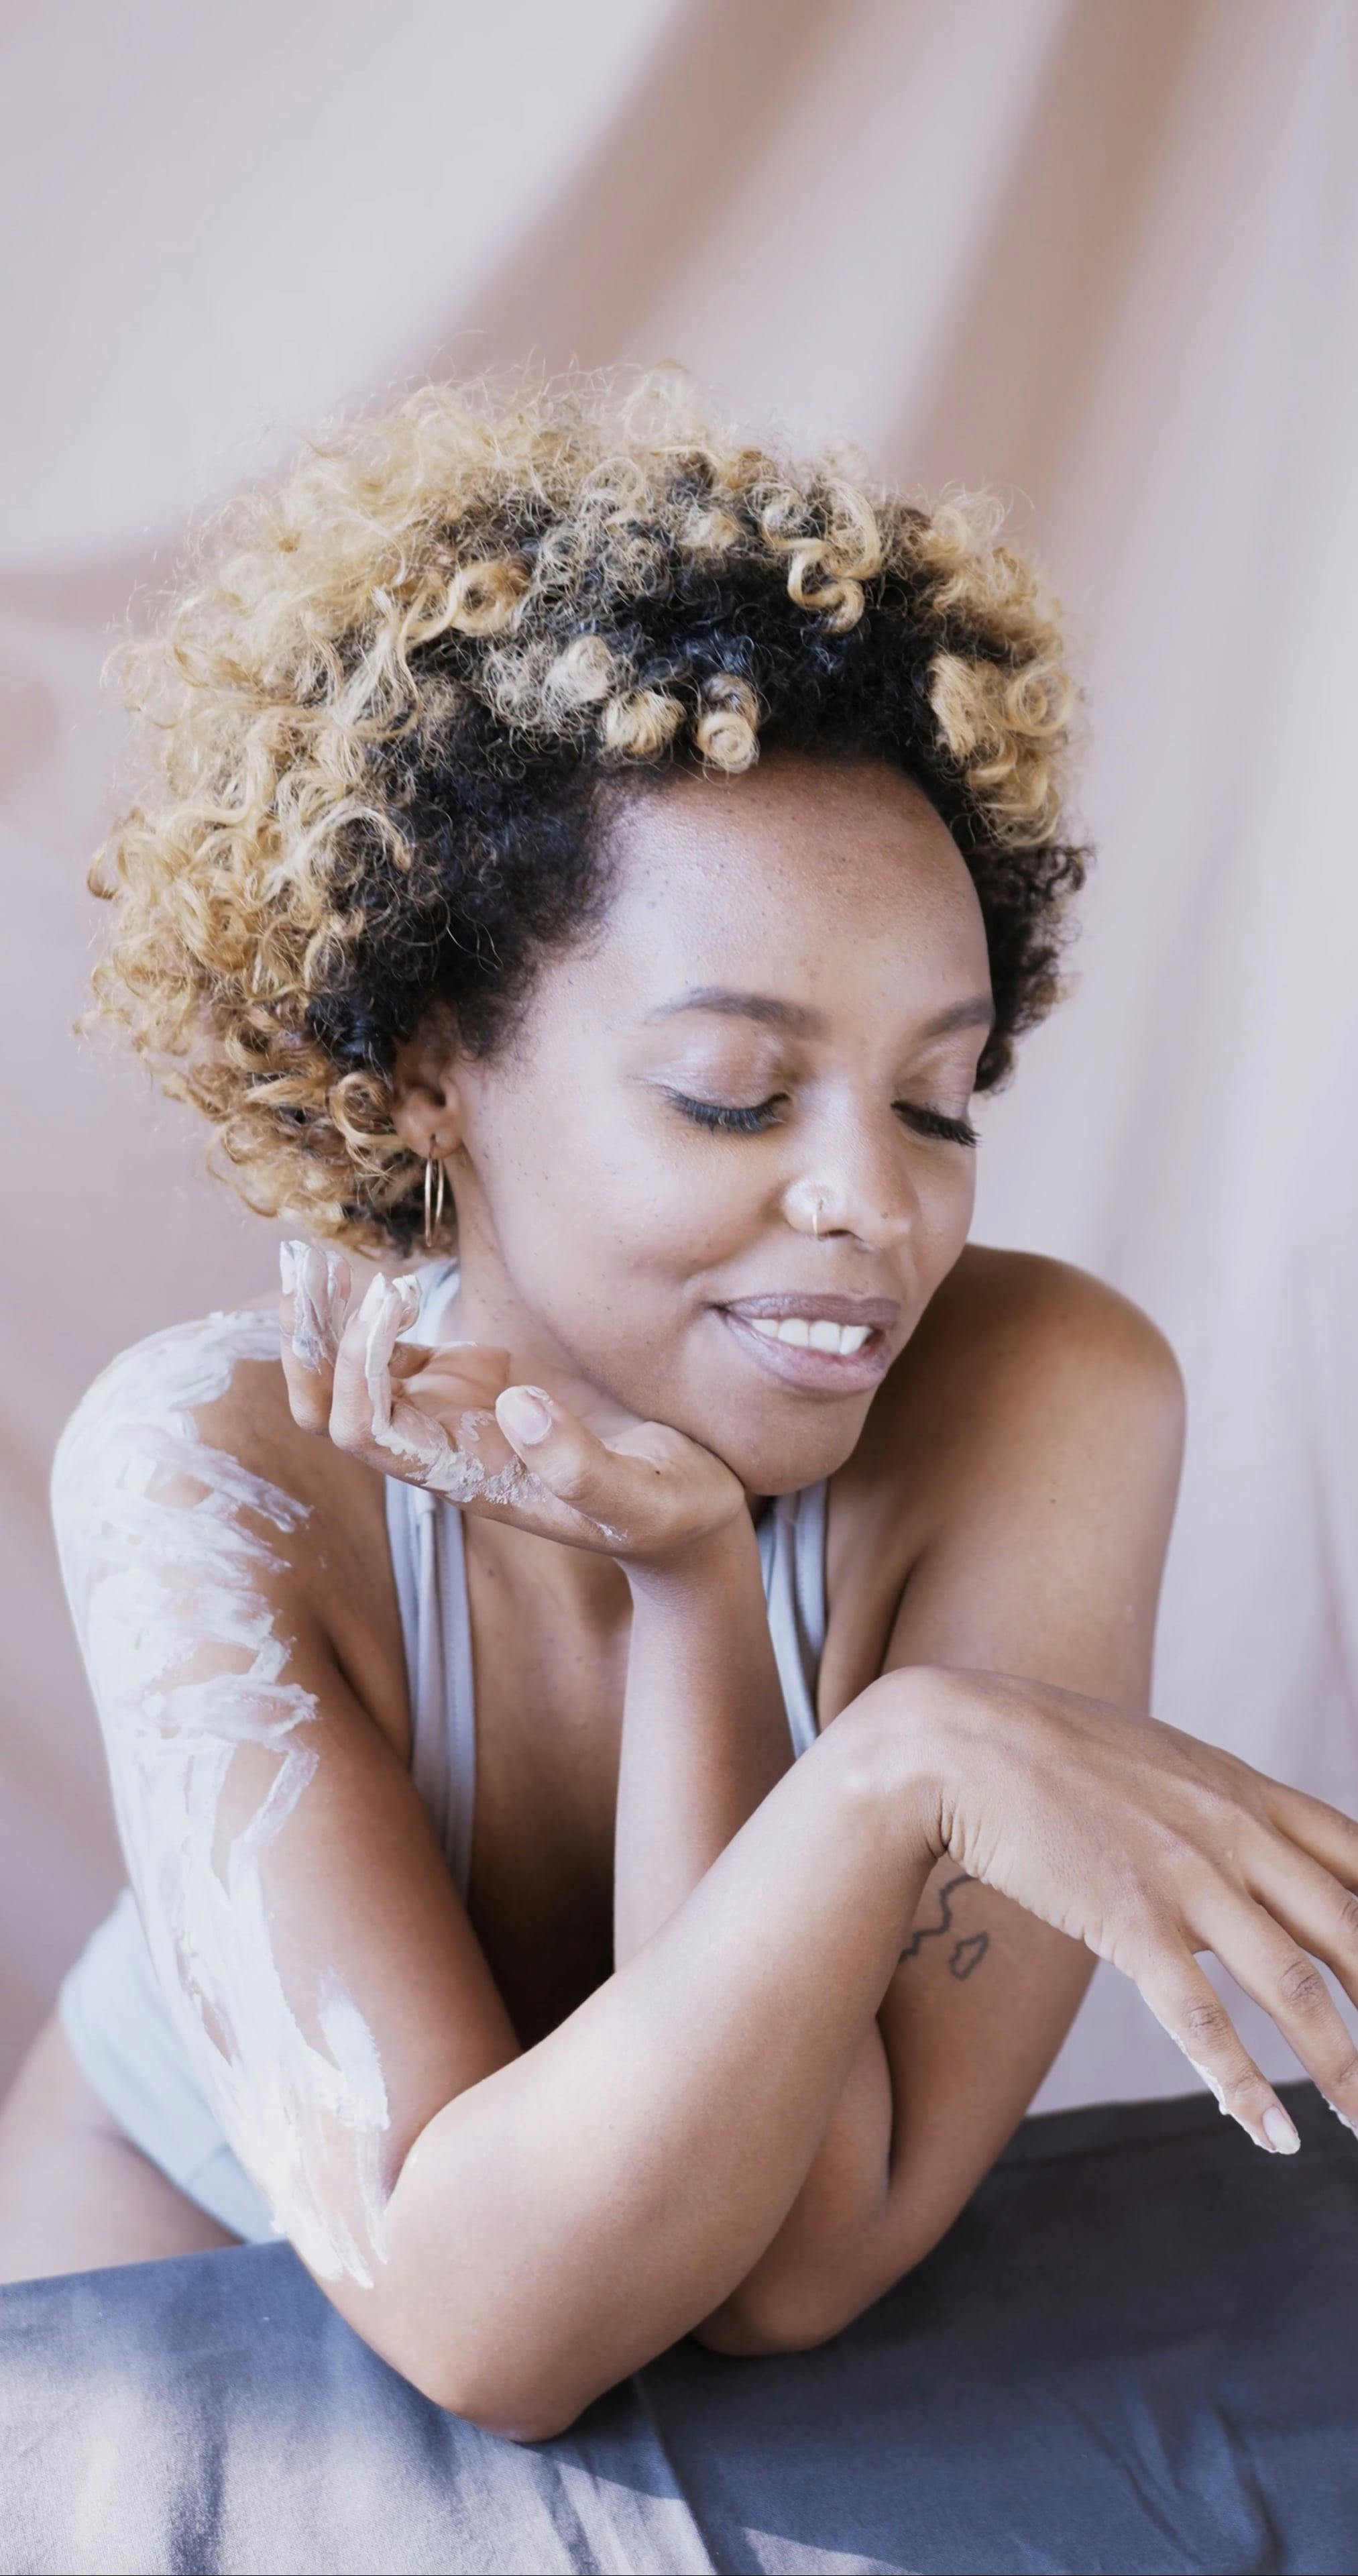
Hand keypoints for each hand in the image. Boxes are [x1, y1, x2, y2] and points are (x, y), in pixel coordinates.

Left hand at [277, 1242, 745, 1568]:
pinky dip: (377, 1321)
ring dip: (329, 1324)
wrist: (691, 1522)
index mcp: (465, 1477)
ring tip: (313, 1258)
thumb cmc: (671, 1514)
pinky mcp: (481, 1391)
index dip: (354, 1366)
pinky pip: (404, 1359)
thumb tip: (515, 1403)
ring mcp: (457, 1420)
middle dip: (309, 1342)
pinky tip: (378, 1277)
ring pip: (358, 1379)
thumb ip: (579, 1466)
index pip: (365, 1432)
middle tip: (303, 1262)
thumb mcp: (641, 1500)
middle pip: (334, 1407)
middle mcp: (444, 1450)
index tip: (388, 1297)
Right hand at [887, 1665, 1357, 2155]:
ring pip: (1292, 1985)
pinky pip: (1201, 2019)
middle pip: (1350, 1930)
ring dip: (1341, 2065)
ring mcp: (1185, 1874)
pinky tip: (1271, 2133)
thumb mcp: (1165, 1765)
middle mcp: (1234, 1830)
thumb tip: (1258, 1861)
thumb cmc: (1053, 1754)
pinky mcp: (1128, 1918)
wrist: (962, 1743)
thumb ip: (1222, 1812)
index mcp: (1247, 1792)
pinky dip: (1243, 2083)